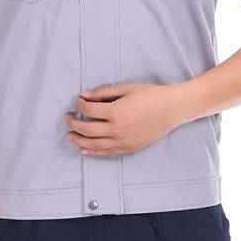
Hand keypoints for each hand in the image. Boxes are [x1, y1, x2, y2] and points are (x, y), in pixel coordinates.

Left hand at [64, 82, 186, 156]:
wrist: (172, 109)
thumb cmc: (151, 95)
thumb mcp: (126, 88)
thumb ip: (103, 92)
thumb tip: (83, 95)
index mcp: (116, 111)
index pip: (88, 109)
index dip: (80, 105)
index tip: (78, 101)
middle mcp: (117, 129)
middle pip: (86, 129)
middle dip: (73, 123)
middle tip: (68, 118)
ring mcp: (123, 141)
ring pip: (93, 144)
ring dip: (78, 140)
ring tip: (70, 136)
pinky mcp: (129, 148)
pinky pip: (106, 152)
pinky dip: (93, 151)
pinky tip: (84, 148)